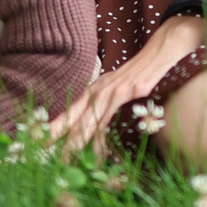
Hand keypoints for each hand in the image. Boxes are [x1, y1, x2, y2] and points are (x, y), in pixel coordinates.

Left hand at [48, 15, 206, 152]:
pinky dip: (102, 136)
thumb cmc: (150, 71)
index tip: (37, 144)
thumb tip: (105, 136)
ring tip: (64, 162)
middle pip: (72, 116)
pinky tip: (98, 152)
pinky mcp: (130, 90)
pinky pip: (111, 117)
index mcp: (98, 89)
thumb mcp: (127, 89)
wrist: (169, 44)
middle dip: (55, 138)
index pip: (71, 111)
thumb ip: (114, 108)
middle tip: (39, 157)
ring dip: (75, 143)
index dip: (54, 128)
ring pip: (88, 120)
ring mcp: (115, 88)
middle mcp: (102, 88)